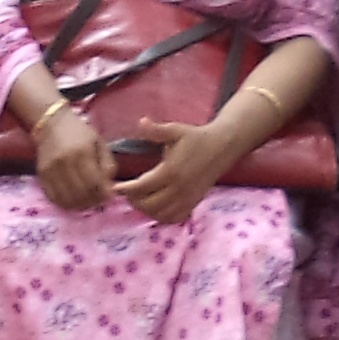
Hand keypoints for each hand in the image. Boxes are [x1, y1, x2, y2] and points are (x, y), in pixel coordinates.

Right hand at [30, 104, 117, 213]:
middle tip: (99, 201)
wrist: (51, 123)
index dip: (104, 194)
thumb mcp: (99, 143)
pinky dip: (65, 203)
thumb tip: (110, 189)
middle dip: (93, 202)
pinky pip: (53, 197)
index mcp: (82, 152)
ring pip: (67, 199)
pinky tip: (73, 200)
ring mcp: (51, 169)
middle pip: (81, 193)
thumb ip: (108, 165)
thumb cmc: (80, 133)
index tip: (109, 198)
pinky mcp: (41, 174)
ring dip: (80, 205)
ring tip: (87, 202)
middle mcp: (65, 162)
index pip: (94, 183)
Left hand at [122, 116, 238, 226]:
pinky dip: (162, 216)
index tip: (116, 187)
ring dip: (146, 210)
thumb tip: (141, 122)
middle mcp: (180, 188)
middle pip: (150, 204)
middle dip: (134, 201)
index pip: (143, 186)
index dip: (127, 189)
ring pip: (161, 214)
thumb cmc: (195, 137)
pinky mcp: (194, 202)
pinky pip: (175, 218)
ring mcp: (188, 198)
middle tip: (126, 192)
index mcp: (172, 170)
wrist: (222, 147)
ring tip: (138, 199)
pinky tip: (156, 207)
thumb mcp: (175, 130)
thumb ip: (157, 130)